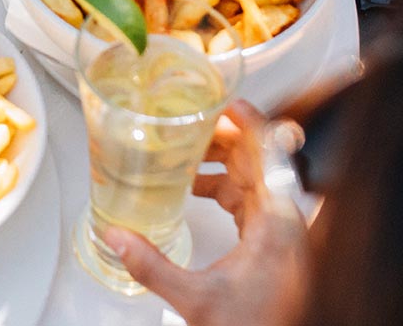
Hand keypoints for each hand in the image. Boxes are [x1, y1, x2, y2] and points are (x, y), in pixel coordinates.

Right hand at [103, 103, 307, 325]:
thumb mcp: (195, 300)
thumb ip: (152, 266)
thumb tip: (117, 238)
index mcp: (277, 223)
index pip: (270, 154)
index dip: (249, 121)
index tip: (225, 103)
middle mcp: (285, 222)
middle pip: (259, 161)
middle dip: (223, 139)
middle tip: (189, 127)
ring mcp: (281, 232)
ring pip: (254, 179)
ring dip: (221, 163)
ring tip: (187, 157)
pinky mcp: (272, 244)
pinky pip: (251, 200)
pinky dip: (225, 187)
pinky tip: (199, 189)